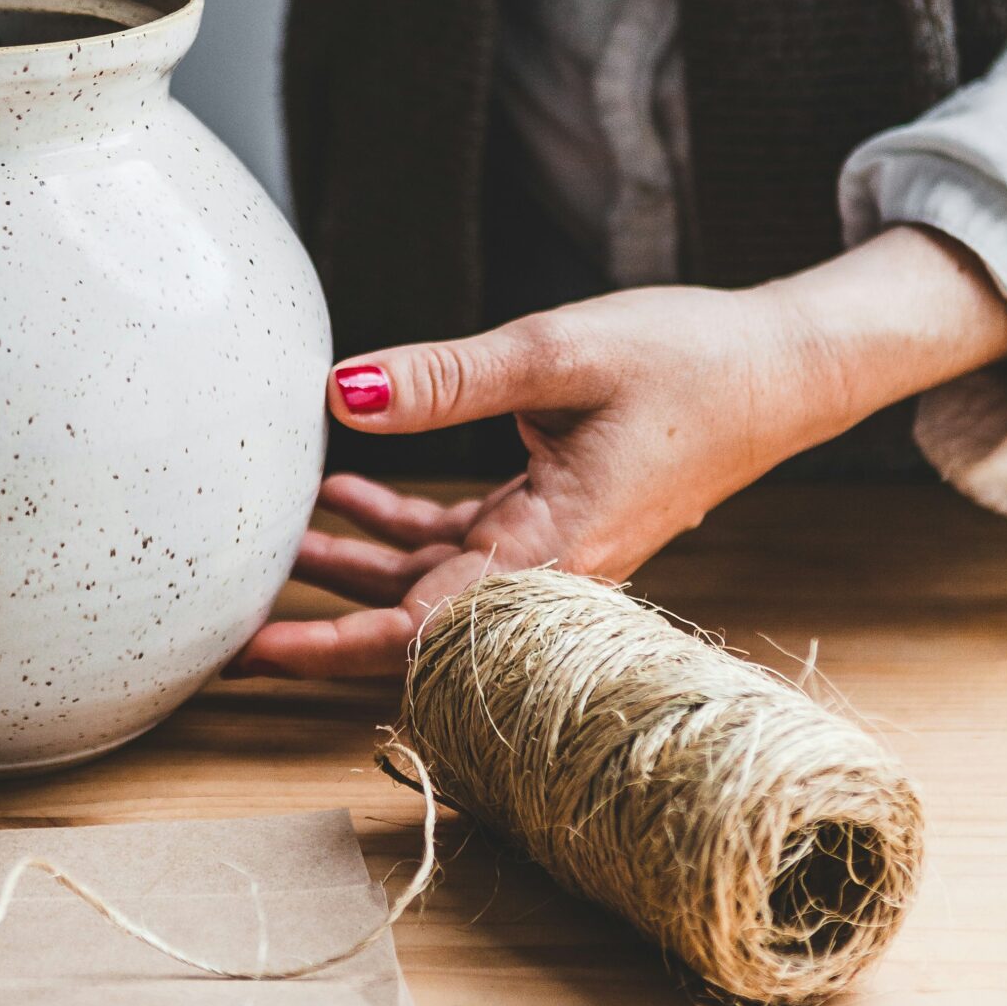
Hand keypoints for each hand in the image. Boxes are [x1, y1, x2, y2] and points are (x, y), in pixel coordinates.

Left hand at [239, 226, 1006, 676]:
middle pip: (411, 620)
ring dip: (351, 558)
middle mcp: (550, 570)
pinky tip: (347, 487)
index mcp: (553, 552)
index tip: (250, 652)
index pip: (421, 628)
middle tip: (223, 622)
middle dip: (319, 619)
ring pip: (429, 576)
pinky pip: (460, 540)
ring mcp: (551, 549)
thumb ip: (444, 379)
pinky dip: (401, 519)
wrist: (783, 366)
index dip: (328, 646)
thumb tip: (340, 391)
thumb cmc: (692, 360)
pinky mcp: (552, 519)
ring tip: (271, 535)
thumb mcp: (556, 353)